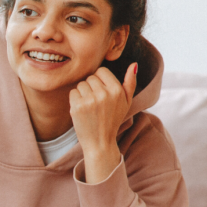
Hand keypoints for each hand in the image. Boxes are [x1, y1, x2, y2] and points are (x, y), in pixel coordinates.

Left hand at [69, 62, 136, 183]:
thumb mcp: (126, 102)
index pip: (101, 70)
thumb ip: (130, 83)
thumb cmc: (113, 120)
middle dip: (91, 87)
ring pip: (80, 84)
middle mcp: (104, 94)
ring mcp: (90, 100)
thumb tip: (134, 64)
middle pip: (90, 77)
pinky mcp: (77, 107)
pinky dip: (75, 100)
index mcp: (117, 90)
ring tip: (90, 107)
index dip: (100, 80)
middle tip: (96, 102)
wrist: (100, 142)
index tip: (102, 92)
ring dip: (83, 93)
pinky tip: (82, 110)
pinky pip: (73, 92)